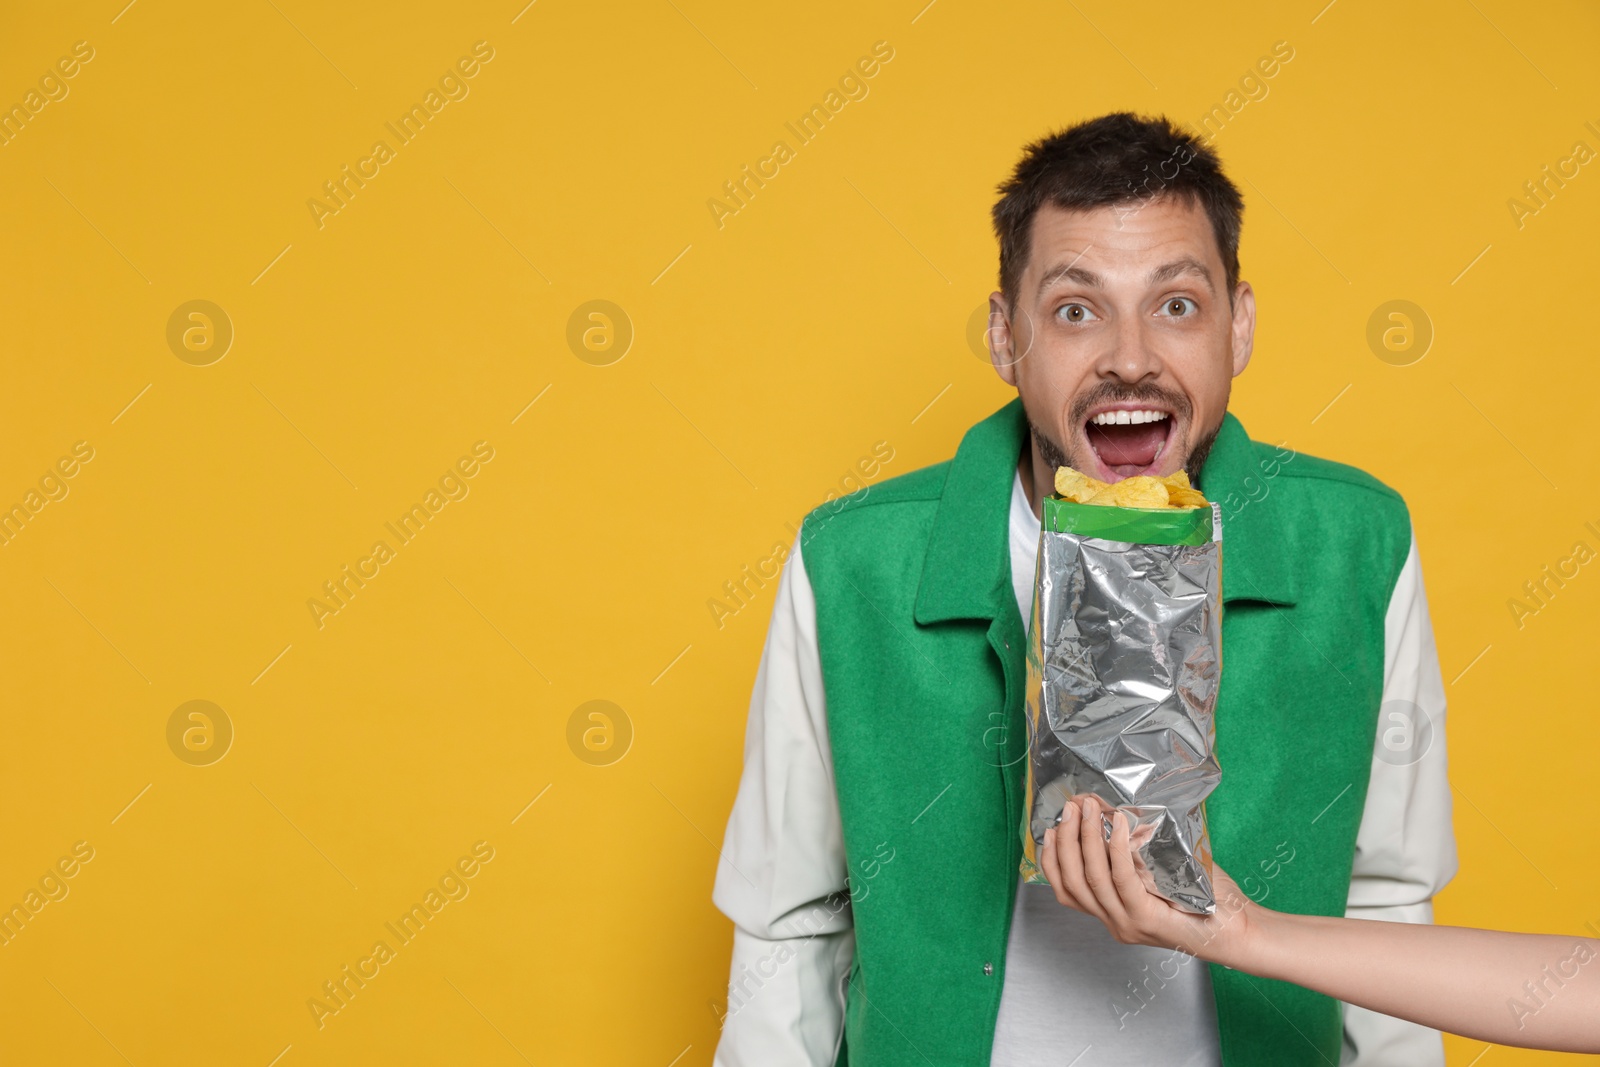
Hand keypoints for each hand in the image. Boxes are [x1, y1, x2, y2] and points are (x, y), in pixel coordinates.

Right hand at [1040, 793, 1256, 963]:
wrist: (1239, 930)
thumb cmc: (1207, 900)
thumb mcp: (1161, 872)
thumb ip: (1138, 853)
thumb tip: (1117, 811)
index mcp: (1113, 914)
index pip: (1066, 890)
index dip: (1052, 858)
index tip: (1052, 828)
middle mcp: (1115, 922)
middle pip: (1071, 882)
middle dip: (1065, 840)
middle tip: (1070, 807)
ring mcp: (1128, 923)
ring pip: (1091, 878)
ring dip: (1085, 838)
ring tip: (1088, 809)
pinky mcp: (1146, 919)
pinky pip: (1121, 878)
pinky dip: (1114, 848)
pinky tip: (1116, 824)